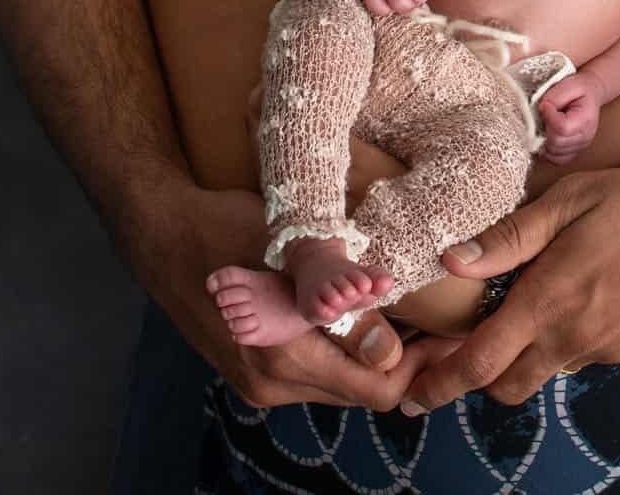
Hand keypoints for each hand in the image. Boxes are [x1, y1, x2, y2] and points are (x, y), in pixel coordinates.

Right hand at [133, 180, 456, 409]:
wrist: (162, 233)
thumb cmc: (228, 226)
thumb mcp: (292, 252)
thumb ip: (341, 304)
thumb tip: (389, 350)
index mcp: (281, 357)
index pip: (375, 387)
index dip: (424, 363)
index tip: (456, 331)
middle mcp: (271, 383)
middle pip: (363, 393)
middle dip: (408, 362)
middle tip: (446, 322)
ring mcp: (260, 383)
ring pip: (341, 386)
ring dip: (377, 358)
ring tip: (414, 316)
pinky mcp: (254, 371)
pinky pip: (317, 375)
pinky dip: (347, 353)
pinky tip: (365, 318)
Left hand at [401, 168, 619, 411]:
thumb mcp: (574, 201)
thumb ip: (511, 236)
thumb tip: (452, 259)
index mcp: (550, 303)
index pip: (479, 364)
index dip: (440, 384)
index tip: (412, 395)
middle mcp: (575, 339)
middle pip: (507, 385)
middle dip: (476, 378)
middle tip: (454, 353)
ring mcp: (609, 350)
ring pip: (548, 368)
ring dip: (526, 354)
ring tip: (523, 309)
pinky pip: (587, 353)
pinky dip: (569, 338)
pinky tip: (583, 294)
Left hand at [536, 73, 597, 162]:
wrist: (591, 94)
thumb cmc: (580, 89)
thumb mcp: (569, 84)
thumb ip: (554, 97)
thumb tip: (542, 110)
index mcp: (586, 120)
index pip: (562, 128)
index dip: (548, 118)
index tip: (545, 105)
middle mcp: (585, 137)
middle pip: (556, 142)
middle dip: (545, 128)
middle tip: (545, 115)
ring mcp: (580, 147)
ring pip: (554, 153)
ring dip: (544, 140)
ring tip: (546, 124)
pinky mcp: (574, 152)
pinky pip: (557, 160)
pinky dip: (548, 151)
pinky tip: (547, 137)